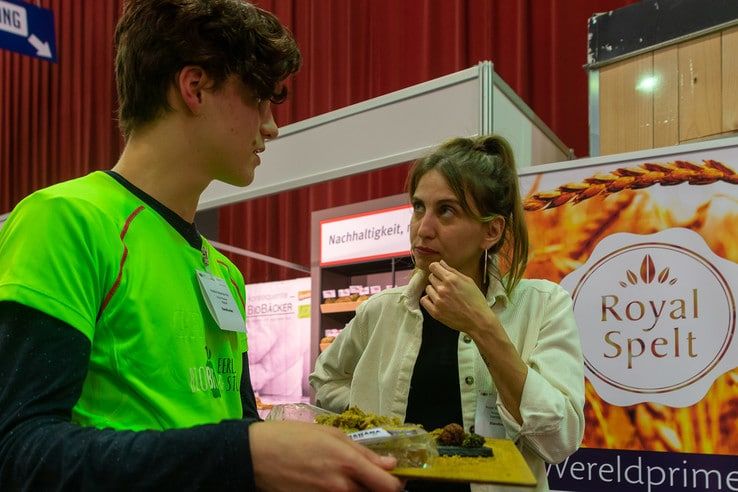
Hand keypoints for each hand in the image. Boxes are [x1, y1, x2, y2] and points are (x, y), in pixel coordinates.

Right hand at [249, 421, 402, 491]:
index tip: (394, 477)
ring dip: (357, 491)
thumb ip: (363, 451)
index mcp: (348, 463)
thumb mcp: (330, 434)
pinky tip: (328, 484)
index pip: (388, 486)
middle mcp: (341, 487)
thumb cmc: (292, 437)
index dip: (396, 484)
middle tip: (369, 477)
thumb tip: (390, 464)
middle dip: (376, 488)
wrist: (256, 456)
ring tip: (344, 478)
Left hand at [419, 260, 497, 336]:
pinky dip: (429, 300)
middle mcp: (442, 289)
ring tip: (444, 295)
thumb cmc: (476, 300)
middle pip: (430, 277)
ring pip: (427, 288)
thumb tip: (441, 263)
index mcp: (451, 279)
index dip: (436, 268)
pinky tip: (437, 301)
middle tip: (446, 286)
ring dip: (433, 290)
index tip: (439, 272)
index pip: (433, 266)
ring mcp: (438, 301)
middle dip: (437, 280)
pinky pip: (424, 300)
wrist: (478, 320)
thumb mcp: (468, 281)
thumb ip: (452, 271)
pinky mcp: (435, 312)